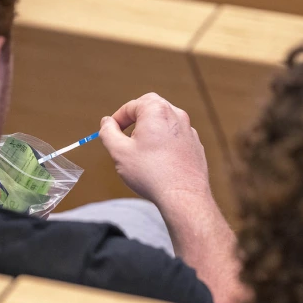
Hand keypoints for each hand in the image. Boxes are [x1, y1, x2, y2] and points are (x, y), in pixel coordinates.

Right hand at [99, 93, 210, 207]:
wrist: (183, 196)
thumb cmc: (151, 173)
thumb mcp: (119, 151)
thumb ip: (108, 132)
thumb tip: (107, 122)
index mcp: (156, 110)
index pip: (130, 106)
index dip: (117, 119)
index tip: (111, 132)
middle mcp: (176, 115)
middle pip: (150, 107)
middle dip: (135, 119)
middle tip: (125, 137)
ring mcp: (188, 130)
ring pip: (164, 122)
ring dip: (150, 130)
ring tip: (141, 152)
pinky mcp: (195, 145)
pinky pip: (175, 137)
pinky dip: (164, 142)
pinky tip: (157, 161)